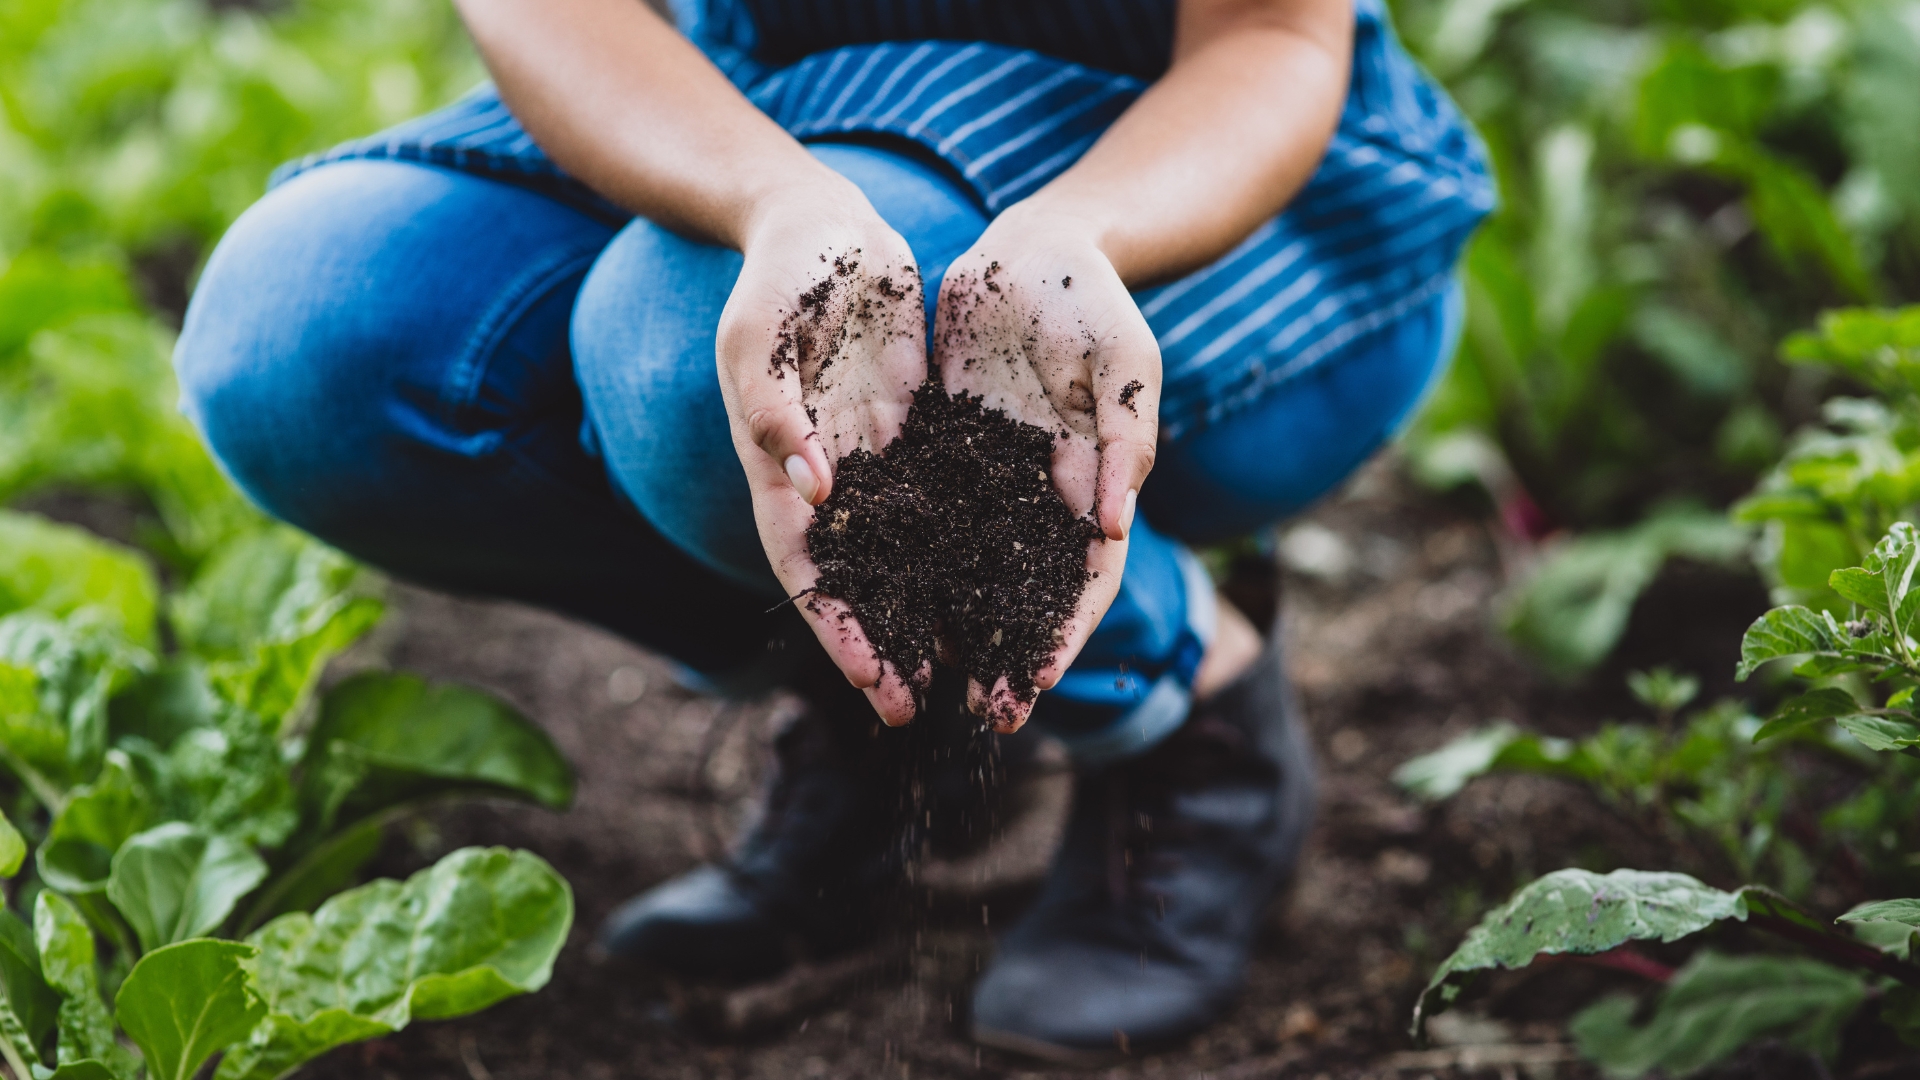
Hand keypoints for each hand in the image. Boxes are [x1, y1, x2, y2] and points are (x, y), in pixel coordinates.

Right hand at [715, 181, 929, 723]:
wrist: (823, 224)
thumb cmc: (783, 273)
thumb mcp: (763, 331)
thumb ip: (774, 407)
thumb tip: (813, 489)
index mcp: (775, 463)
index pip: (805, 565)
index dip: (836, 626)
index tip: (871, 681)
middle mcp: (821, 476)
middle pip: (851, 579)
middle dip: (879, 645)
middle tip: (913, 710)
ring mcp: (866, 458)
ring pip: (897, 554)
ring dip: (922, 612)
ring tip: (961, 669)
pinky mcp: (908, 434)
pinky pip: (937, 504)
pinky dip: (957, 549)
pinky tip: (995, 586)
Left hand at [932, 204, 1160, 730]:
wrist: (1036, 247)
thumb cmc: (1094, 301)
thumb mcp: (1124, 364)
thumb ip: (1123, 441)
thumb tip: (1111, 526)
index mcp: (1095, 481)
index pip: (1085, 576)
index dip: (1064, 633)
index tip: (1036, 684)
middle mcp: (1043, 493)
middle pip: (1026, 589)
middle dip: (1007, 651)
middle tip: (980, 711)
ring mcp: (992, 475)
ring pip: (969, 564)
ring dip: (952, 621)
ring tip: (922, 675)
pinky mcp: (947, 447)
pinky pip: (924, 514)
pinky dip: (908, 558)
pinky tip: (879, 598)